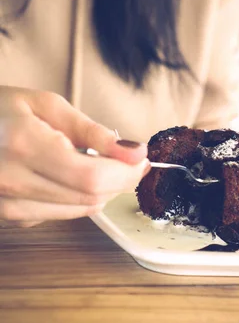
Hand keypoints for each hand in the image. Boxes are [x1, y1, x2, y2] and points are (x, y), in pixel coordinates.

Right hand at [0, 87, 148, 225]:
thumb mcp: (45, 105)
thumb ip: (92, 131)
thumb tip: (134, 151)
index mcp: (24, 145)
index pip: (92, 177)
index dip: (126, 172)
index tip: (142, 159)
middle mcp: (14, 182)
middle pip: (91, 198)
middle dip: (120, 181)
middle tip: (128, 159)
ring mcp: (8, 205)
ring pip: (80, 211)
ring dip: (100, 190)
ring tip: (95, 162)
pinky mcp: (9, 217)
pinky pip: (61, 214)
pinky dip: (77, 197)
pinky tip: (66, 175)